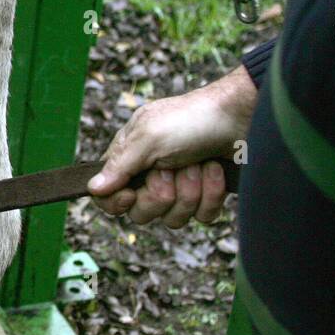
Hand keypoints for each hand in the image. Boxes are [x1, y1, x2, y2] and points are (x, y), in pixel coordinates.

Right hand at [88, 64, 257, 226]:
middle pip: (141, 213)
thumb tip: (92, 189)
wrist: (242, 116)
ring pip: (174, 218)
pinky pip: (202, 217)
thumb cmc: (192, 119)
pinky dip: (212, 195)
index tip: (131, 194)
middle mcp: (152, 174)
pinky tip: (216, 171)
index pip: (108, 196)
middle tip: (173, 168)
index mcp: (131, 157)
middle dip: (162, 194)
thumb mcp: (148, 137)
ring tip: (199, 164)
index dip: (117, 202)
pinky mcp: (207, 194)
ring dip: (191, 190)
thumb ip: (119, 166)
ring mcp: (181, 186)